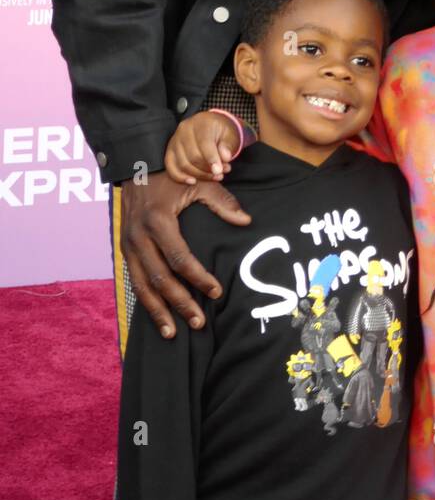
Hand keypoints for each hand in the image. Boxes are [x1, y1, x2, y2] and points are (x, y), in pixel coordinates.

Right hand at [121, 167, 251, 338]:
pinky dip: (145, 300)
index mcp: (158, 220)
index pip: (179, 257)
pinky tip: (157, 316)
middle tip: (198, 323)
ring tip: (173, 334)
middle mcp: (138, 236)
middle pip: (160, 278)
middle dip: (179, 303)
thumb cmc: (173, 175)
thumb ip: (222, 202)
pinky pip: (133, 280)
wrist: (137, 165)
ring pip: (141, 286)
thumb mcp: (199, 183)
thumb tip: (246, 222)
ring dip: (157, 311)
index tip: (217, 292)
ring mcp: (127, 244)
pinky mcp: (123, 249)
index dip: (199, 277)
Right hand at [165, 110, 240, 183]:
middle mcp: (185, 129)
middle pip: (193, 156)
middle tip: (221, 173)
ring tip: (213, 176)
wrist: (211, 126)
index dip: (212, 159)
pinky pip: (170, 166)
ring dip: (199, 175)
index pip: (204, 143)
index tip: (219, 171)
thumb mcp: (231, 135)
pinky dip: (180, 177)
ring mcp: (175, 140)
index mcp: (201, 122)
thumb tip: (225, 157)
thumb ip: (228, 145)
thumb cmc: (221, 132)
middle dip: (208, 169)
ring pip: (183, 164)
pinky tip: (193, 181)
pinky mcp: (170, 150)